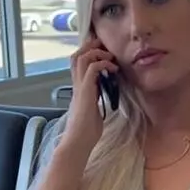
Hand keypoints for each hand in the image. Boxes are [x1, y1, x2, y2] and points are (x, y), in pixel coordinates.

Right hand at [63, 36, 117, 155]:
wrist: (78, 142)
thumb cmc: (86, 131)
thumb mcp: (94, 109)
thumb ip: (97, 99)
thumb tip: (104, 95)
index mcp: (79, 88)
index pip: (79, 63)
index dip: (89, 53)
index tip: (104, 51)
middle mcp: (77, 85)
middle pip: (76, 55)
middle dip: (91, 47)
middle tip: (105, 46)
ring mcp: (80, 88)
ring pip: (81, 58)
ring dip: (97, 53)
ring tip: (110, 56)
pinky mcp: (85, 92)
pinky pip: (91, 69)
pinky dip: (102, 64)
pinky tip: (112, 69)